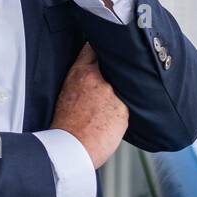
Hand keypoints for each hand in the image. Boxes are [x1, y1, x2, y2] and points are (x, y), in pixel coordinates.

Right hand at [50, 43, 128, 169]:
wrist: (69, 148)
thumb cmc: (66, 126)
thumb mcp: (67, 94)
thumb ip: (83, 82)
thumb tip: (97, 78)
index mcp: (80, 73)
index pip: (93, 48)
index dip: (101, 47)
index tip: (106, 49)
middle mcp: (97, 78)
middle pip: (114, 63)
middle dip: (117, 66)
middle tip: (118, 73)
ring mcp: (112, 93)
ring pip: (125, 85)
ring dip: (124, 90)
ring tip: (114, 103)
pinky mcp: (123, 109)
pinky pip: (129, 105)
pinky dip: (127, 109)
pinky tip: (117, 118)